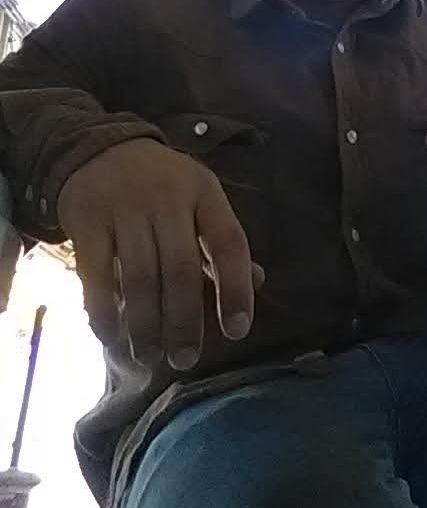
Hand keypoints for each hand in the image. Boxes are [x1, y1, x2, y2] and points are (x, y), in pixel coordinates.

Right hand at [58, 138, 263, 369]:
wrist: (99, 148)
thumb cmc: (162, 184)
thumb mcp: (199, 198)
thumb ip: (222, 241)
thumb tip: (257, 282)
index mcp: (204, 191)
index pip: (229, 242)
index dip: (236, 289)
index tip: (237, 330)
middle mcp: (167, 197)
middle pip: (181, 268)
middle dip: (185, 320)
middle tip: (185, 358)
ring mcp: (125, 207)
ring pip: (140, 276)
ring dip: (146, 324)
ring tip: (149, 355)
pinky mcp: (87, 220)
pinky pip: (96, 274)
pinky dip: (103, 311)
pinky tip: (111, 337)